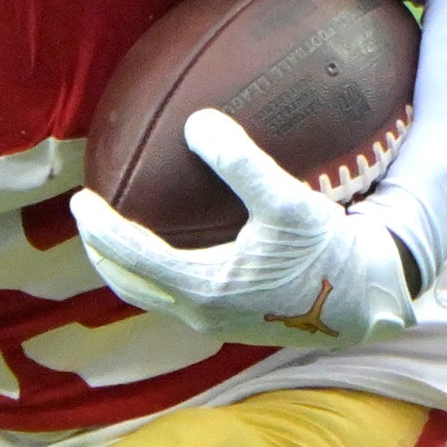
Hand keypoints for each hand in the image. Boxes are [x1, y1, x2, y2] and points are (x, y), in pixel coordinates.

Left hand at [68, 111, 421, 346]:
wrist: (366, 301)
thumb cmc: (329, 252)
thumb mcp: (288, 201)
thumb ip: (241, 162)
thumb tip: (197, 122)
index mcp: (204, 287)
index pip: (131, 257)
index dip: (99, 229)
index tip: (81, 200)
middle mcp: (202, 313)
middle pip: (129, 286)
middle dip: (102, 254)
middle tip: (89, 219)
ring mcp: (217, 323)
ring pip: (153, 298)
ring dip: (130, 268)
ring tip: (121, 235)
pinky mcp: (235, 323)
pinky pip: (181, 298)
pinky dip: (161, 274)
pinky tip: (178, 247)